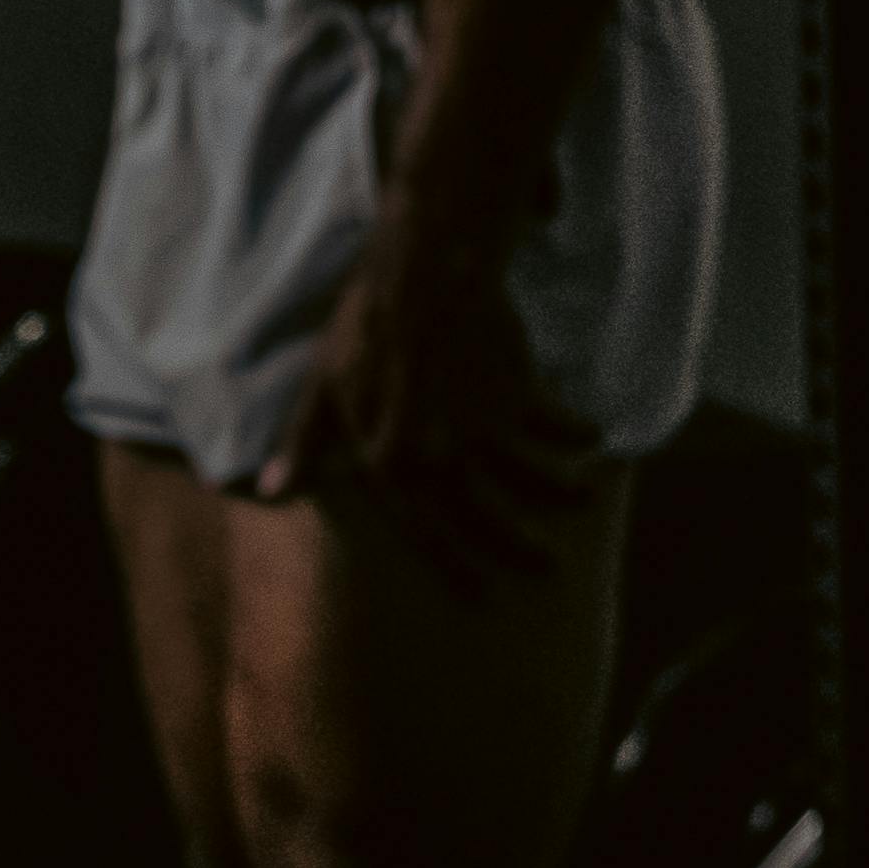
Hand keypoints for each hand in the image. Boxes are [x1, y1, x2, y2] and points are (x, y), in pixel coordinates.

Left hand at [264, 224, 598, 591]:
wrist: (422, 269)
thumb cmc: (363, 328)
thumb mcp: (320, 389)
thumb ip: (301, 445)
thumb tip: (273, 493)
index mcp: (385, 462)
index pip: (421, 532)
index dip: (453, 568)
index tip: (482, 598)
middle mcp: (435, 456)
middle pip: (483, 518)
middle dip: (518, 549)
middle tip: (549, 571)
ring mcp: (479, 426)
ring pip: (529, 477)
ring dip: (560, 492)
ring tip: (584, 501)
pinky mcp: (514, 391)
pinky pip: (554, 424)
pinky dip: (576, 432)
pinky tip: (595, 435)